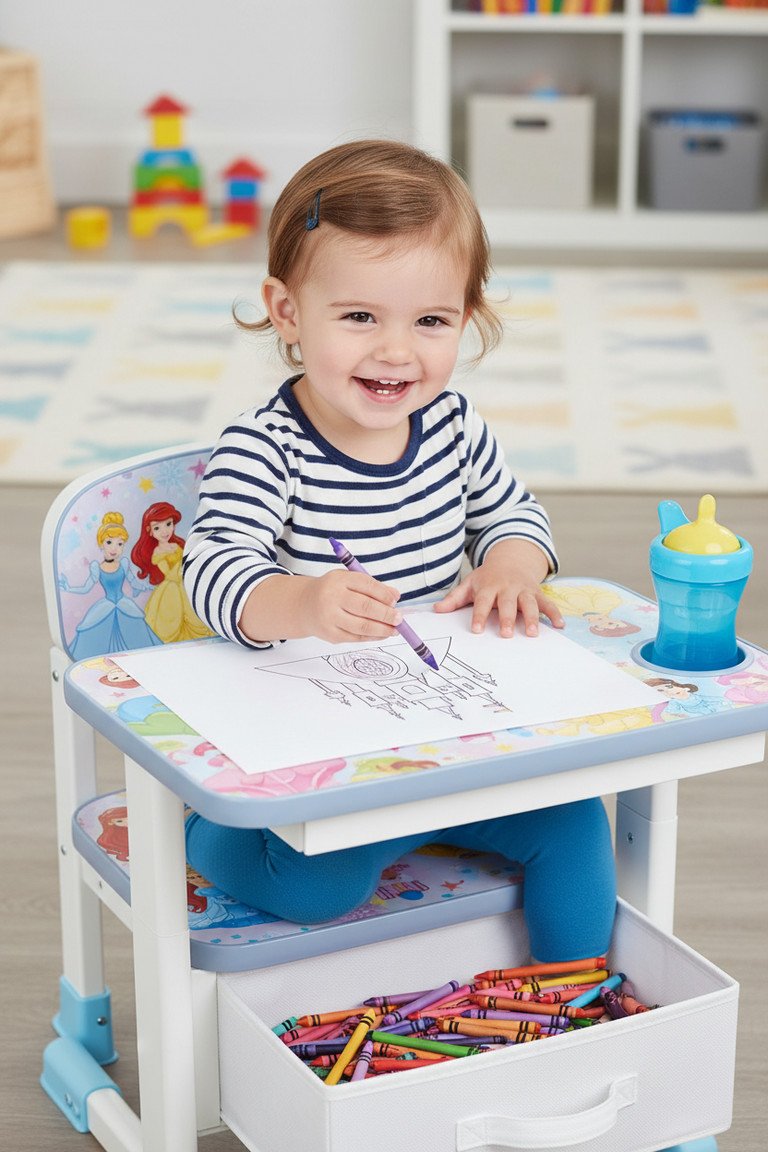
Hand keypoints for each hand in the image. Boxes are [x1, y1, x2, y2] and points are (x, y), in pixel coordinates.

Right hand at [240, 569, 403, 645]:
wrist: (304, 605)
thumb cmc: (332, 590)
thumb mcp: (348, 580)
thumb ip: (371, 586)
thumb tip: (395, 596)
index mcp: (339, 580)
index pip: (366, 585)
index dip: (384, 594)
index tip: (396, 600)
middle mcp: (332, 597)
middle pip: (365, 607)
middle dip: (386, 614)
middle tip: (399, 618)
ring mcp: (330, 617)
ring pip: (362, 626)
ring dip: (382, 629)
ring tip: (395, 630)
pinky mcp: (330, 634)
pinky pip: (356, 638)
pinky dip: (372, 637)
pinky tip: (382, 634)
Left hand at [433, 539, 563, 638]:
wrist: (510, 560)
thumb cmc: (487, 578)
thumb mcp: (470, 584)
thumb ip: (454, 599)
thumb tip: (436, 610)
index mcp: (489, 586)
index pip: (483, 602)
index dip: (479, 615)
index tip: (477, 630)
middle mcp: (508, 587)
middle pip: (508, 603)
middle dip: (507, 618)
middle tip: (505, 634)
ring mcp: (525, 589)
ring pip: (530, 603)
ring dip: (532, 618)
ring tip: (532, 633)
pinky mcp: (538, 592)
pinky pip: (548, 603)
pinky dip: (555, 613)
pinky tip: (559, 625)